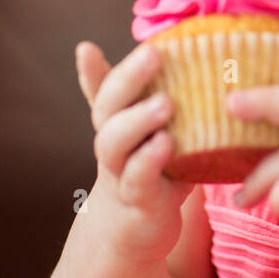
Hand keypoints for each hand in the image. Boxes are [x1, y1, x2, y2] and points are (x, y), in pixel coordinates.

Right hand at [75, 39, 191, 263]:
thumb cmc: (156, 169)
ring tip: (166, 103)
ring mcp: (120, 171)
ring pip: (113, 142)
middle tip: (153, 54)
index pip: (103, 89)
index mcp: (118, 121)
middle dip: (128, 78)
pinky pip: (136, 177)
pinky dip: (148, 159)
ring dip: (138, 119)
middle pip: (107, 107)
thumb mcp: (158, 132)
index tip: (86, 48)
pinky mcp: (136, 199)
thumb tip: (191, 56)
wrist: (136, 229)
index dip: (90, 71)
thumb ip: (166, 99)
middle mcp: (112, 142)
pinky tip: (166, 143)